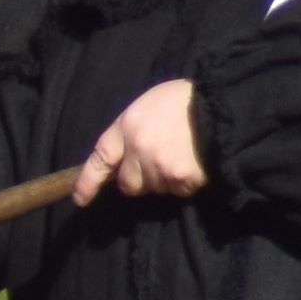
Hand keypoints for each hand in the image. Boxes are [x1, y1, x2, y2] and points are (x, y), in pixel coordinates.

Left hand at [76, 77, 207, 203]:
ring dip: (165, 180)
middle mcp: (137, 148)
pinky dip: (186, 184)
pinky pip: (179, 191)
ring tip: (182, 156)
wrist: (220, 104)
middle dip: (141, 180)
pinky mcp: (182, 178)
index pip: (100, 159)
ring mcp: (159, 165)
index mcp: (126, 126)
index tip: (80, 199)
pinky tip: (195, 164)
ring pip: (156, 189)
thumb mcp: (147, 108)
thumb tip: (125, 160)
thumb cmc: (183, 100)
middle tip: (160, 163)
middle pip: (129, 184)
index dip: (88, 182)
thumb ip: (131, 133)